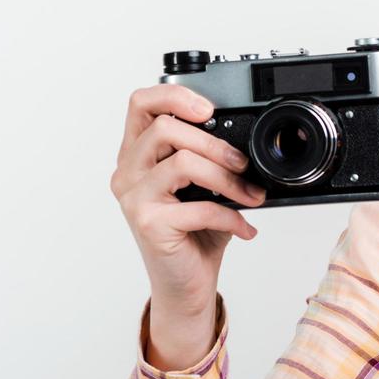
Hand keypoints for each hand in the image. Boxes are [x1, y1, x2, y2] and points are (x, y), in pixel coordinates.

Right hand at [109, 84, 266, 327]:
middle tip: (243, 165)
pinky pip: (199, 206)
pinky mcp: (148, 223)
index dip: (175, 95)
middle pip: (164, 127)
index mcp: (137, 154)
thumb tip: (245, 139)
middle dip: (215, 144)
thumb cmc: (195, 232)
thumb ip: (209, 157)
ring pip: (182, 162)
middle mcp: (127, 171)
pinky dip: (232, 216)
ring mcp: (134, 197)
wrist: (186, 284)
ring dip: (227, 178)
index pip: (141, 103)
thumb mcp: (203, 186)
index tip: (210, 109)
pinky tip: (245, 227)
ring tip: (250, 195)